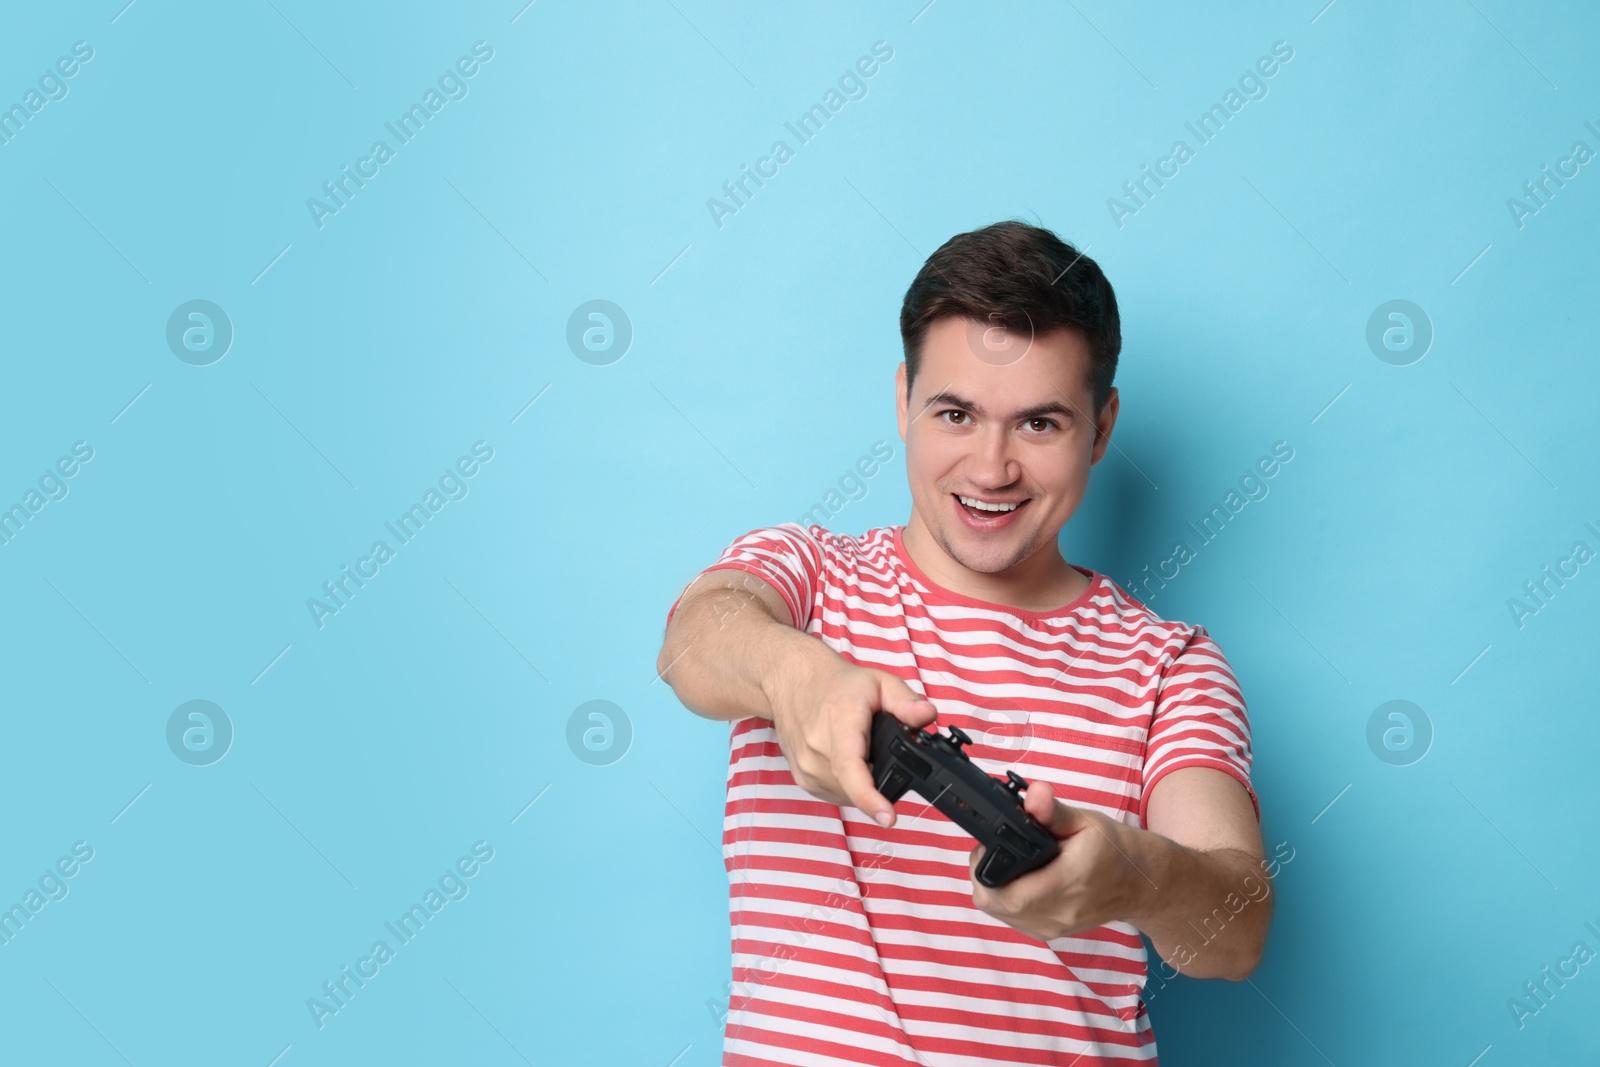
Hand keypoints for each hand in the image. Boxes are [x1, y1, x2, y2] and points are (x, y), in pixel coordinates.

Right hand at [766, 661, 936, 826]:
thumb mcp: (879, 682)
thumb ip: (905, 701)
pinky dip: (849, 785)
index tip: (888, 818)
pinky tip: (851, 761)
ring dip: (864, 783)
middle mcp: (817, 750)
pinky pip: (836, 794)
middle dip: (880, 779)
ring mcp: (807, 768)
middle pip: (858, 786)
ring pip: (848, 795)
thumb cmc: (836, 685)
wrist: (793, 683)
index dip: (871, 798)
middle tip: (881, 750)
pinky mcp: (803, 780)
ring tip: (863, 751)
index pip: (851, 769)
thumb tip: (927, 715)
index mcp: (838, 725)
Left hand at [969, 779, 1153, 941]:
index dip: (985, 869)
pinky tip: (1018, 878)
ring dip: (994, 888)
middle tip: (993, 849)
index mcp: (1066, 885)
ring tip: (1008, 861)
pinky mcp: (1049, 932)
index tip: (987, 846)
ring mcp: (1052, 928)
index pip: (1008, 894)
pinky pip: (1012, 919)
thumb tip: (1034, 795)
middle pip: (995, 904)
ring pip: (999, 913)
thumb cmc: (1114, 850)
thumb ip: (1054, 812)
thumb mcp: (1086, 822)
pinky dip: (1006, 899)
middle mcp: (1057, 914)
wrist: (1139, 884)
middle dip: (984, 875)